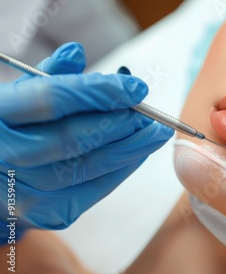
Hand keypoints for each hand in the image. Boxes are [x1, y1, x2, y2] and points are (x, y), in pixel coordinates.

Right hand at [0, 43, 173, 244]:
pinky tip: (138, 153)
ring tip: (155, 133)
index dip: (99, 92)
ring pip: (87, 168)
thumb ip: (47, 76)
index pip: (52, 100)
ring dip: (129, 149)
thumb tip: (76, 54)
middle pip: (72, 138)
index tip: (137, 87)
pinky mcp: (45, 212)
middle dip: (119, 124)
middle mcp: (6, 155)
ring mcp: (23, 190)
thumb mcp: (20, 96)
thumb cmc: (14, 127)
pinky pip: (93, 190)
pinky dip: (121, 170)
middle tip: (150, 114)